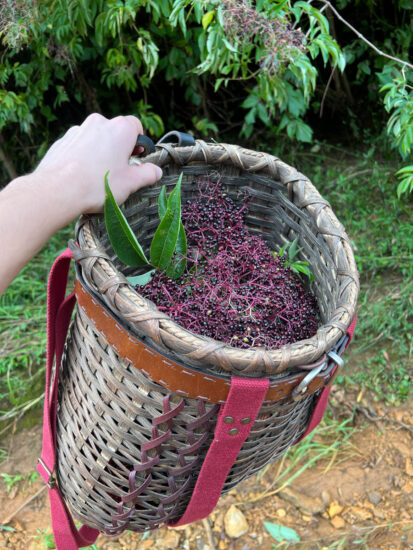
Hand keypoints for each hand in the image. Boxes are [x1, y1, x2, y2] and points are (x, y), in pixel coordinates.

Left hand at [34, 113, 161, 213]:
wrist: (58, 190)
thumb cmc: (98, 185)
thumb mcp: (131, 183)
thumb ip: (147, 175)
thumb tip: (156, 172)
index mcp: (120, 129)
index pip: (136, 126)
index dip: (139, 143)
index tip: (137, 158)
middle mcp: (99, 123)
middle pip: (115, 132)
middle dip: (119, 149)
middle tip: (119, 171)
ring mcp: (78, 130)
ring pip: (96, 139)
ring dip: (101, 152)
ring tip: (98, 177)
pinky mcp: (63, 141)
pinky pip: (79, 146)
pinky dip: (83, 157)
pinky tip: (82, 176)